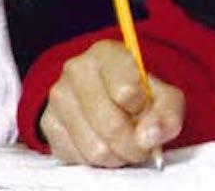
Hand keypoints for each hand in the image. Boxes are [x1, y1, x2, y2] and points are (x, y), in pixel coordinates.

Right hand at [40, 39, 184, 167]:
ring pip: (94, 147)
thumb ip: (167, 115)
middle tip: (143, 145)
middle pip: (111, 125)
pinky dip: (97, 160)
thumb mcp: (167, 98)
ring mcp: (59, 96)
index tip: (145, 108)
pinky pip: (76, 157)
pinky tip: (106, 144)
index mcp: (107, 53)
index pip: (127, 91)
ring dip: (117, 155)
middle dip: (134, 144)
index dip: (142, 110)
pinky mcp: (48, 123)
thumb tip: (148, 138)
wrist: (115, 97)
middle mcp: (76, 69)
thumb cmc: (142, 94)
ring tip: (126, 145)